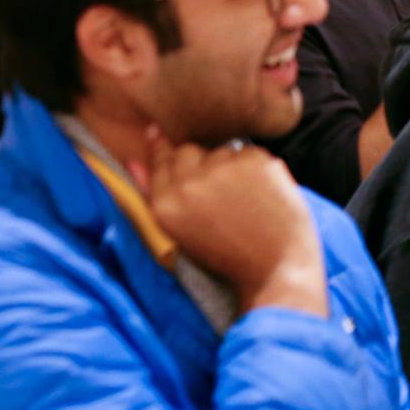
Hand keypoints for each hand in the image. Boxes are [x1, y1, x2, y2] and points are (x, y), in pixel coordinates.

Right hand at [130, 128, 325, 316]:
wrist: (276, 272)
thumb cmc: (227, 258)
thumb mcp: (179, 234)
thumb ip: (151, 195)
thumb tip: (133, 162)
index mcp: (165, 205)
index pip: (161, 161)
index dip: (165, 151)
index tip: (162, 137)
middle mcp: (189, 184)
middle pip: (187, 151)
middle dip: (200, 164)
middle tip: (219, 191)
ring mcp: (223, 170)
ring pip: (221, 152)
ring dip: (229, 167)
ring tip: (243, 199)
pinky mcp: (256, 164)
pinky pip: (250, 153)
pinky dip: (256, 169)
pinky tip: (261, 195)